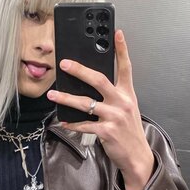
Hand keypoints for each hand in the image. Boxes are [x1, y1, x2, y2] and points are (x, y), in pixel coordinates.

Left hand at [46, 29, 154, 189]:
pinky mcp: (106, 131)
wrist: (137, 156)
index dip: (122, 49)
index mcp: (127, 94)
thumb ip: (113, 96)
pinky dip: (71, 123)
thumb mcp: (127, 109)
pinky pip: (83, 124)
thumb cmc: (129, 131)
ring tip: (52, 95)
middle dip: (80, 70)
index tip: (116, 32)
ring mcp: (114, 117)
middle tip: (65, 64)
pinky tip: (62, 121)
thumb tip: (90, 85)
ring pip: (85, 103)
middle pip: (99, 80)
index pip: (125, 67)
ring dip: (66, 99)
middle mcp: (122, 102)